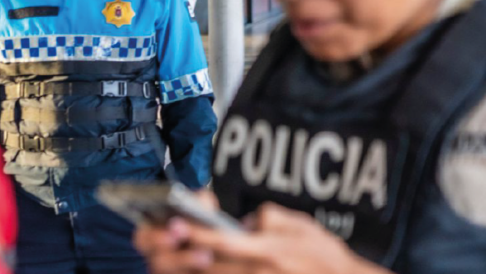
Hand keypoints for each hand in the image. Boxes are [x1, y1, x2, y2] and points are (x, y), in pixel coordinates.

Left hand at [135, 202, 391, 273]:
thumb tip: (243, 222)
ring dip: (190, 269)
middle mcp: (259, 272)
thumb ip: (268, 218)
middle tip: (161, 242)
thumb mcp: (300, 224)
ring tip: (169, 258)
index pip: (224, 242)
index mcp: (268, 250)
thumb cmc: (323, 254)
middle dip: (183, 256)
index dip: (196, 234)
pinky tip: (198, 267)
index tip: (175, 225)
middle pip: (210, 267)